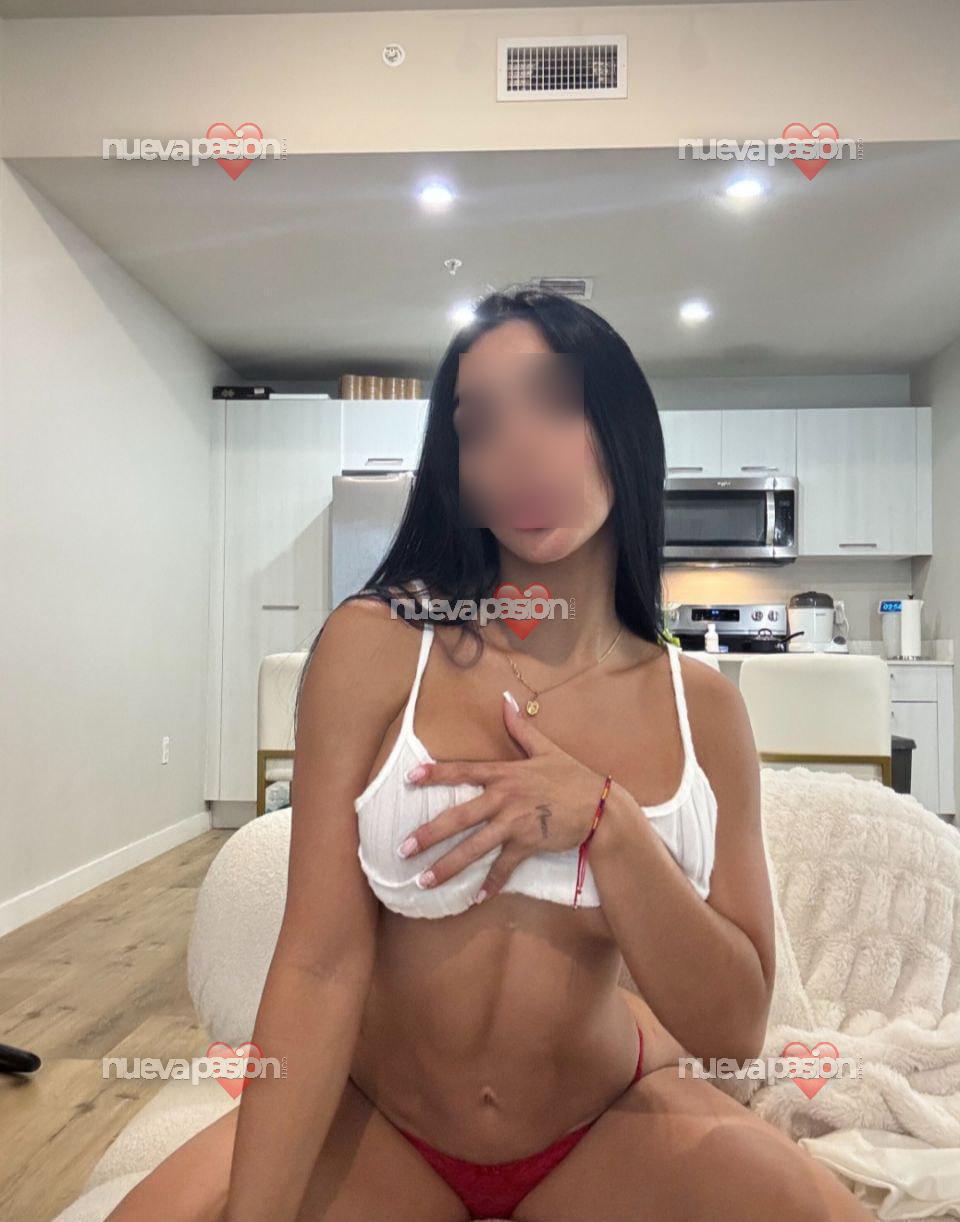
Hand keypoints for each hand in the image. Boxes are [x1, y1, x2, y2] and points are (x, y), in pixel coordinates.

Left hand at [396, 690, 608, 903]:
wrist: (601, 806)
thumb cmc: (572, 776)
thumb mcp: (546, 748)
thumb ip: (520, 727)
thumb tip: (505, 699)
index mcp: (505, 774)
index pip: (464, 771)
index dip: (436, 774)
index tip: (409, 778)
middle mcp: (505, 798)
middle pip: (460, 817)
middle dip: (429, 834)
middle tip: (403, 849)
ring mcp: (515, 823)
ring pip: (475, 847)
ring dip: (448, 865)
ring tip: (424, 880)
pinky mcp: (528, 844)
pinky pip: (504, 867)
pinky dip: (491, 884)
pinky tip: (475, 899)